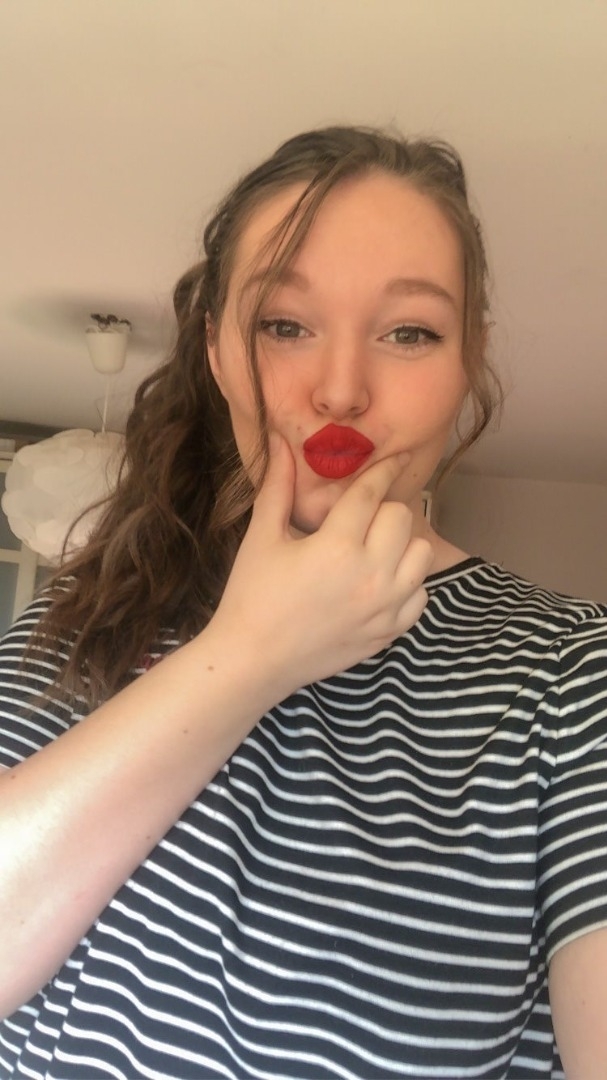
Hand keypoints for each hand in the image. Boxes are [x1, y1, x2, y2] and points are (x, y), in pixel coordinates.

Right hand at [211, 434, 432, 696]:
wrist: (254, 660)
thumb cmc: (252, 595)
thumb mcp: (262, 537)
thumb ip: (277, 487)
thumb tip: (280, 440)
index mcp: (337, 546)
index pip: (373, 492)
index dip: (386, 468)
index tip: (398, 456)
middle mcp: (370, 575)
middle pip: (402, 517)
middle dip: (384, 509)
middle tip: (361, 517)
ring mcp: (385, 607)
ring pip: (421, 554)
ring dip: (401, 544)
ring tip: (374, 548)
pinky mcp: (390, 632)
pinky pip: (421, 594)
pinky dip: (407, 582)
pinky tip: (379, 582)